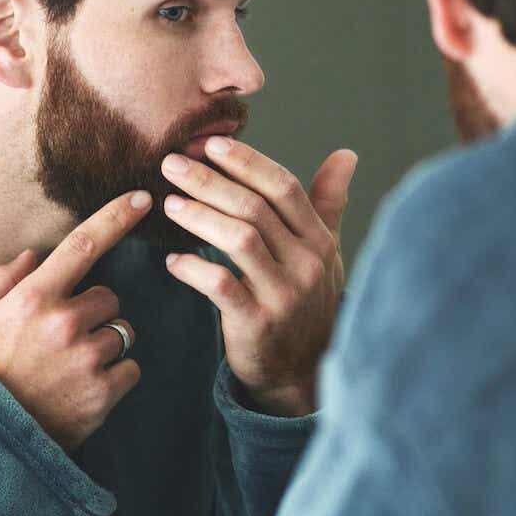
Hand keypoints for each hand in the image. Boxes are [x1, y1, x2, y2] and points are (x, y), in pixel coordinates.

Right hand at [0, 190, 150, 450]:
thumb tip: (31, 256)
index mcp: (32, 297)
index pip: (83, 244)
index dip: (115, 217)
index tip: (141, 198)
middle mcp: (63, 323)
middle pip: (109, 298)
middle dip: (93, 311)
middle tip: (64, 335)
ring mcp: (86, 360)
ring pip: (121, 332)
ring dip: (103, 343)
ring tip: (70, 365)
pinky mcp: (102, 394)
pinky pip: (130, 368)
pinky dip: (115, 375)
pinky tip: (84, 386)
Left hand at [160, 140, 356, 416]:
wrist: (303, 372)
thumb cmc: (309, 302)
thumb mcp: (325, 252)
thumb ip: (328, 202)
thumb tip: (346, 154)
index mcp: (319, 240)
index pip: (284, 188)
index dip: (247, 162)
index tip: (210, 143)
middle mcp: (306, 263)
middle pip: (255, 209)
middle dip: (210, 181)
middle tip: (172, 163)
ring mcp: (284, 295)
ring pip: (239, 240)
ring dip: (199, 217)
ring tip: (169, 203)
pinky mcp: (258, 324)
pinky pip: (221, 286)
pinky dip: (194, 269)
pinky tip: (172, 260)